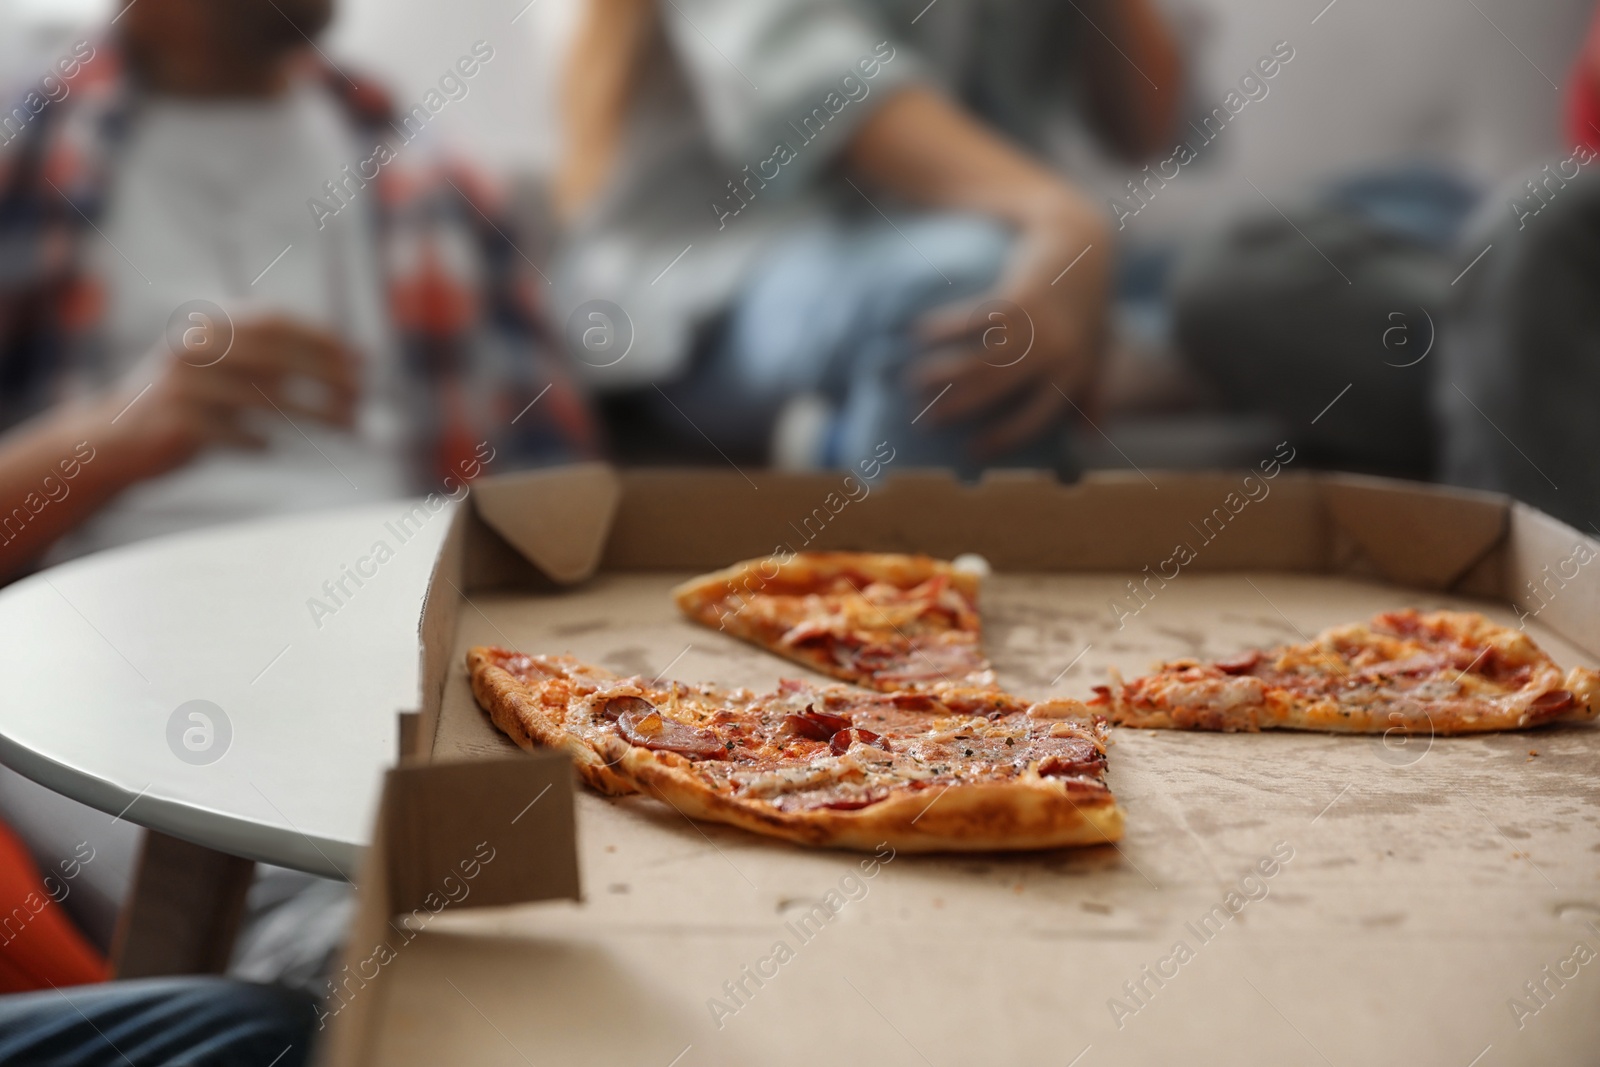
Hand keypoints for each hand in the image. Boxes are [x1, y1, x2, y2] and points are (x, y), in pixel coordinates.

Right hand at [98, 315, 359, 479]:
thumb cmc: (192, 403)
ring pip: (265, 398)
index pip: (276, 321)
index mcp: (209, 326)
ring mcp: (183, 384)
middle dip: (328, 376)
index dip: (323, 339)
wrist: (113, 438)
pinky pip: (233, 433)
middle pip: (277, 356)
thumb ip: (279, 359)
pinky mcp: (176, 422)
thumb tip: (358, 357)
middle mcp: (195, 347)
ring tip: (348, 428)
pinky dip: (257, 441)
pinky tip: (269, 447)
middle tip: (363, 397)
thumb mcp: (230, 370)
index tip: (362, 361)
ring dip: (315, 414)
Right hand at [909, 195, 1111, 457]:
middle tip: (925, 419)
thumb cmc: (1086, 303)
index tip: (970, 452)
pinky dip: (942, 328)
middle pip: (998, 391)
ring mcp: (1037, 326)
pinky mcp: (1017, 297)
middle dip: (958, 407)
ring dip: (942, 373)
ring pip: (980, 361)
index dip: (1002, 438)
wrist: (1083, 244)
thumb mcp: (1097, 349)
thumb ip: (1094, 390)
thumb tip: (1087, 437)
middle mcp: (1056, 353)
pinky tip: (917, 333)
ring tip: (912, 381)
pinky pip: (972, 321)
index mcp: (1075, 373)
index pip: (1035, 419)